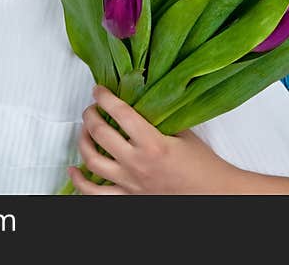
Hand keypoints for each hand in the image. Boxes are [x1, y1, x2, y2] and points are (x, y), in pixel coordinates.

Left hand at [68, 86, 239, 194]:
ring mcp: (130, 183)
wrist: (214, 194)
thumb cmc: (203, 165)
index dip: (105, 98)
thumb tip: (142, 101)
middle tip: (92, 108)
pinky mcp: (129, 198)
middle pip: (100, 134)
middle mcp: (137, 163)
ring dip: (83, 141)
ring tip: (84, 130)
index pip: (120, 114)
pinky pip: (95, 194)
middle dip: (90, 115)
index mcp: (153, 144)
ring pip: (92, 161)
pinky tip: (74, 170)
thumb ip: (161, 118)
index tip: (98, 90)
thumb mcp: (184, 133)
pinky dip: (80, 182)